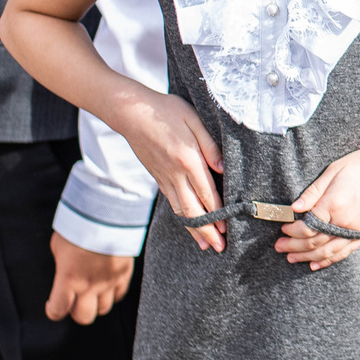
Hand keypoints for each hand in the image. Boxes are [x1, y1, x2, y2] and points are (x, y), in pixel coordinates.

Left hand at [45, 233, 135, 322]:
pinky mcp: (124, 273)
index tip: (53, 304)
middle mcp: (89, 285)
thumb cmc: (79, 226)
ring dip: (96, 303)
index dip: (53, 310)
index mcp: (68, 279)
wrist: (107, 213)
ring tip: (92, 292)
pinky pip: (119, 294)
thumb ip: (62, 266)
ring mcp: (109, 281)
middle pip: (84, 317)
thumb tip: (66, 274)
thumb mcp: (58, 247)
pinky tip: (107, 284)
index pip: (58, 310)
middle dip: (77, 311)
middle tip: (74, 301)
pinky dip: (112, 293)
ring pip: (104, 308)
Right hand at [119, 91, 228, 250]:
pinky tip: (189, 224)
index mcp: (188, 160)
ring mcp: (164, 178)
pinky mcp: (158, 177)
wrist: (131, 112)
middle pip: (193, 210)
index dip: (219, 214)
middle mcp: (176, 174)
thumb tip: (223, 167)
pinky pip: (172, 202)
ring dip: (194, 230)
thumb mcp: (193, 120)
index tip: (228, 230)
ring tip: (206, 245)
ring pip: (181, 210)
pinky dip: (182, 218)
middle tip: (220, 248)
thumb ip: (210, 145)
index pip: (207, 194)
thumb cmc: (166, 111)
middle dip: (207, 231)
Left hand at [277, 146, 359, 269]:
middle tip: (279, 248)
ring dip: (307, 257)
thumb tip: (294, 207)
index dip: (291, 231)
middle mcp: (344, 222)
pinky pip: (345, 252)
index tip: (282, 229)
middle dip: (294, 246)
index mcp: (333, 205)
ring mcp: (356, 230)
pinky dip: (329, 260)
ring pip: (328, 252)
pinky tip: (317, 264)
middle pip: (314, 242)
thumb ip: (314, 191)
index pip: (306, 227)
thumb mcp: (336, 169)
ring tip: (292, 258)